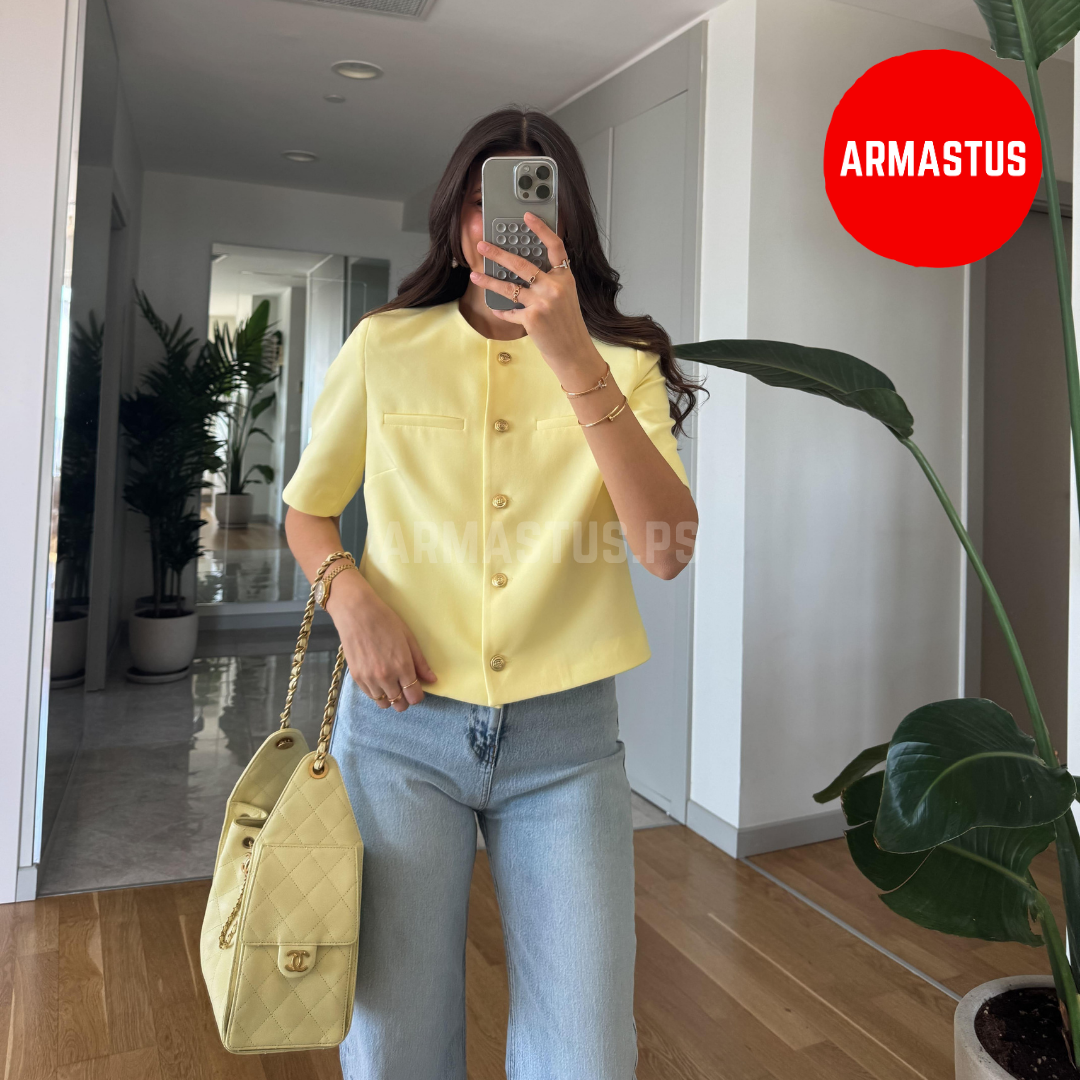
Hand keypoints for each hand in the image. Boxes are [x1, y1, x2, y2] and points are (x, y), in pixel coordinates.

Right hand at [325, 570, 436, 710]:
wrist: (356, 613)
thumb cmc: (385, 621)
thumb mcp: (408, 639)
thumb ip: (420, 662)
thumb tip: (432, 680)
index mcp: (402, 666)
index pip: (414, 697)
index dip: (418, 695)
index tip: (417, 688)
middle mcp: (386, 677)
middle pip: (400, 705)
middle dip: (405, 699)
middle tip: (404, 686)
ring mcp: (369, 679)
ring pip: (384, 704)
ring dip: (390, 697)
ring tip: (391, 682)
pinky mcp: (356, 678)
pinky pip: (370, 696)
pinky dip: (377, 692)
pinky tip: (379, 679)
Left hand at [471, 212, 598, 378]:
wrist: (573, 351)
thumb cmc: (567, 325)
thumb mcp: (565, 297)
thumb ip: (549, 282)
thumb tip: (521, 271)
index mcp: (564, 278)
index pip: (555, 246)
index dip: (541, 228)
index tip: (527, 216)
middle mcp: (554, 287)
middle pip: (521, 264)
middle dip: (498, 253)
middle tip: (482, 246)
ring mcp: (543, 303)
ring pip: (509, 287)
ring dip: (488, 281)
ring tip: (475, 275)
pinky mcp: (532, 319)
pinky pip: (510, 310)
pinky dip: (502, 310)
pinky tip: (496, 308)